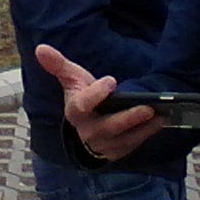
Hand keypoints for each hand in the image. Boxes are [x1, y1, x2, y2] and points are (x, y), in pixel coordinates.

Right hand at [35, 44, 163, 160]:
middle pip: (108, 127)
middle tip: (148, 107)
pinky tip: (159, 122)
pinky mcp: (116, 151)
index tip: (111, 80)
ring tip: (159, 115)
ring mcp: (102, 144)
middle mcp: (87, 131)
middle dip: (128, 118)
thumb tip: (40, 48)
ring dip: (143, 128)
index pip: (83, 104)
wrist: (86, 125)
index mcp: (74, 111)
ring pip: (123, 139)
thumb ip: (58, 64)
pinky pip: (132, 145)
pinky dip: (146, 135)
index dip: (96, 94)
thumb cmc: (81, 95)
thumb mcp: (72, 78)